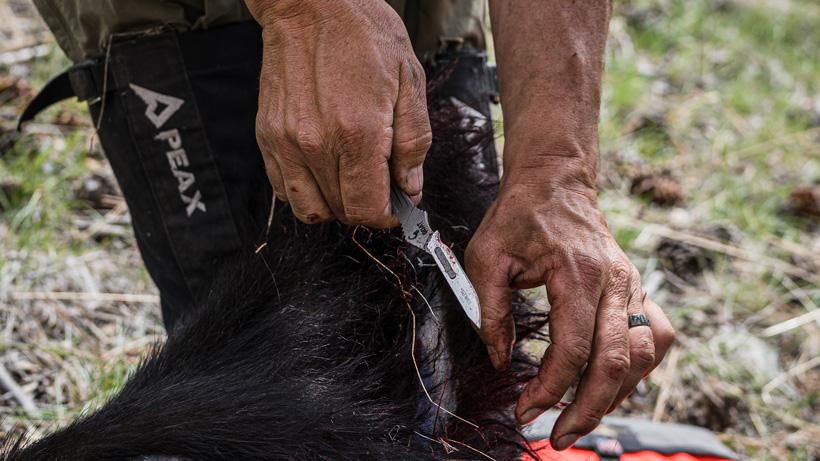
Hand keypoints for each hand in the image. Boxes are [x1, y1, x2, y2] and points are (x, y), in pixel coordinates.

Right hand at [247, 0, 430, 226]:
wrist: (310, 4)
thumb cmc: (363, 35)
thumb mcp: (409, 81)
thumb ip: (413, 142)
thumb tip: (410, 188)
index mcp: (357, 133)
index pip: (367, 209)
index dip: (388, 214)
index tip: (397, 204)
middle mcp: (316, 144)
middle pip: (341, 212)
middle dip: (366, 207)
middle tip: (379, 184)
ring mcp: (286, 143)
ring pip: (309, 210)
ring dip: (334, 206)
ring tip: (350, 182)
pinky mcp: (267, 137)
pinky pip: (283, 189)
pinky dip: (306, 192)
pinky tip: (324, 170)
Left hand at [465, 163, 675, 450]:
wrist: (556, 181)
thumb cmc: (519, 215)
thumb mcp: (486, 257)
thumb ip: (490, 311)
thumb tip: (500, 360)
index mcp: (579, 273)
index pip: (574, 348)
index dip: (550, 388)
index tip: (525, 410)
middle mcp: (616, 282)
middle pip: (616, 363)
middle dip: (588, 409)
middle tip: (559, 437)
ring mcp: (633, 286)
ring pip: (642, 357)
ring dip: (616, 395)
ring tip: (582, 418)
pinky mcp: (636, 290)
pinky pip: (653, 339)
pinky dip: (639, 369)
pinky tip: (613, 385)